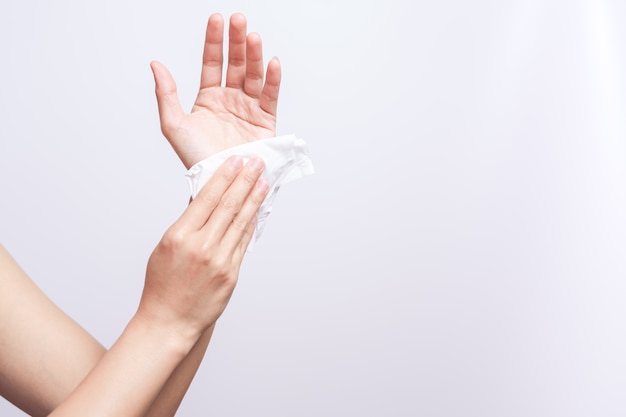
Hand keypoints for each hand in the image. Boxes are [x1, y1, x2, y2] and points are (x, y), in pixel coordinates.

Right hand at [137, 156, 268, 337]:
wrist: (169, 321)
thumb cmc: (162, 284)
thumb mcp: (165, 247)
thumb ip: (187, 223)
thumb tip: (205, 199)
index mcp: (180, 236)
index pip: (207, 198)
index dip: (224, 176)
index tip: (236, 160)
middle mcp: (201, 246)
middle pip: (228, 205)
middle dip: (244, 180)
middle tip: (257, 163)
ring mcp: (219, 261)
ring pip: (240, 222)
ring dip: (254, 199)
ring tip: (263, 182)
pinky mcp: (231, 274)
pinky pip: (243, 243)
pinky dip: (250, 225)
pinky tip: (257, 210)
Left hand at [150, 13, 281, 168]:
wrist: (220, 182)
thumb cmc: (196, 158)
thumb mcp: (173, 124)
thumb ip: (166, 93)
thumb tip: (155, 64)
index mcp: (209, 99)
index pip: (213, 63)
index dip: (214, 41)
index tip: (217, 20)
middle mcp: (231, 101)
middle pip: (236, 64)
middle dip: (237, 42)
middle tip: (238, 21)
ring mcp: (249, 110)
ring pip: (254, 76)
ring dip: (254, 56)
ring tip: (252, 37)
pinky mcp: (266, 122)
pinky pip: (270, 97)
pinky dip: (272, 80)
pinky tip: (271, 63)